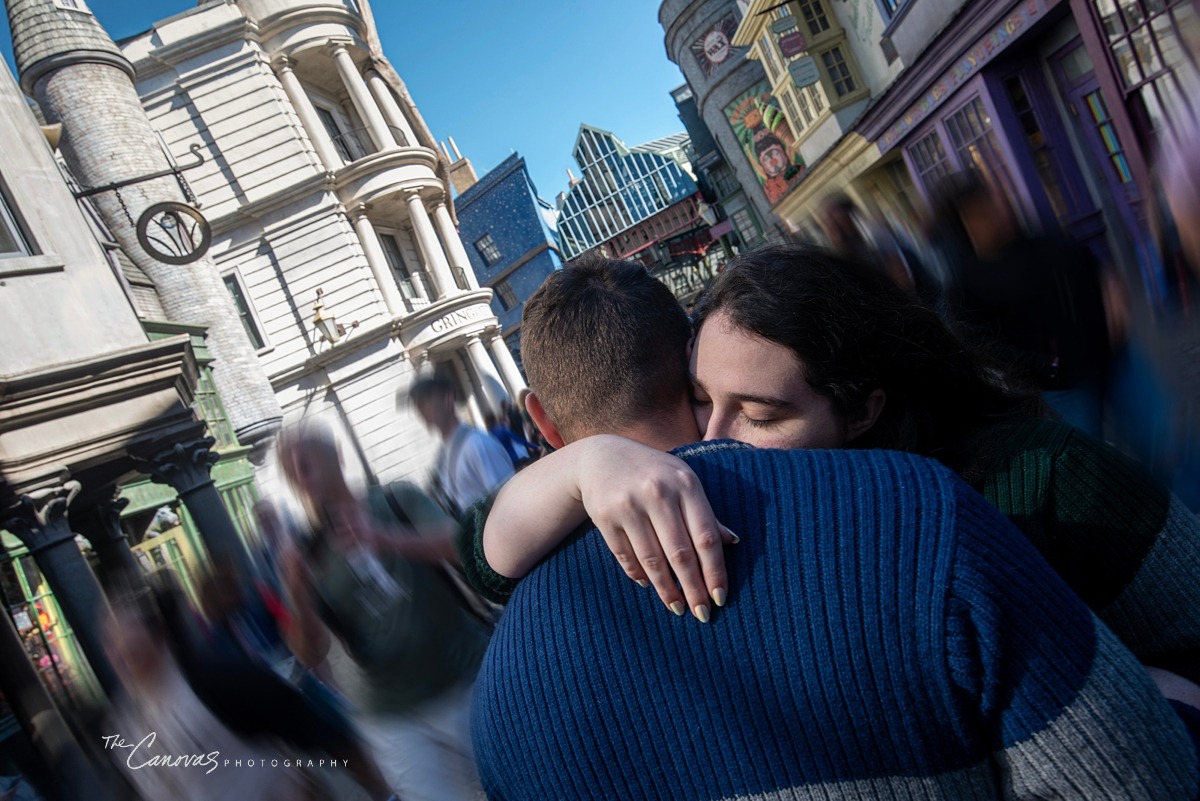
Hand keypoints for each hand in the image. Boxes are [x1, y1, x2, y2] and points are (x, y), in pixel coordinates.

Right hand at [575, 436, 736, 621]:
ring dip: (667, 590)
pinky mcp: (605, 516)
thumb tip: (733, 542)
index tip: (720, 597)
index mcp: (686, 483)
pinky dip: (639, 574)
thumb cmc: (653, 473)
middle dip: (693, 589)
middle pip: (681, 553)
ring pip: (652, 560)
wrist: (601, 456)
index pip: (706, 537)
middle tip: (702, 614)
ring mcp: (629, 504)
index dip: (715, 571)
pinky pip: (626, 556)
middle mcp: (658, 492)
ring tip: (677, 607)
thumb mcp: (682, 482)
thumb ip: (705, 512)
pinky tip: (649, 585)